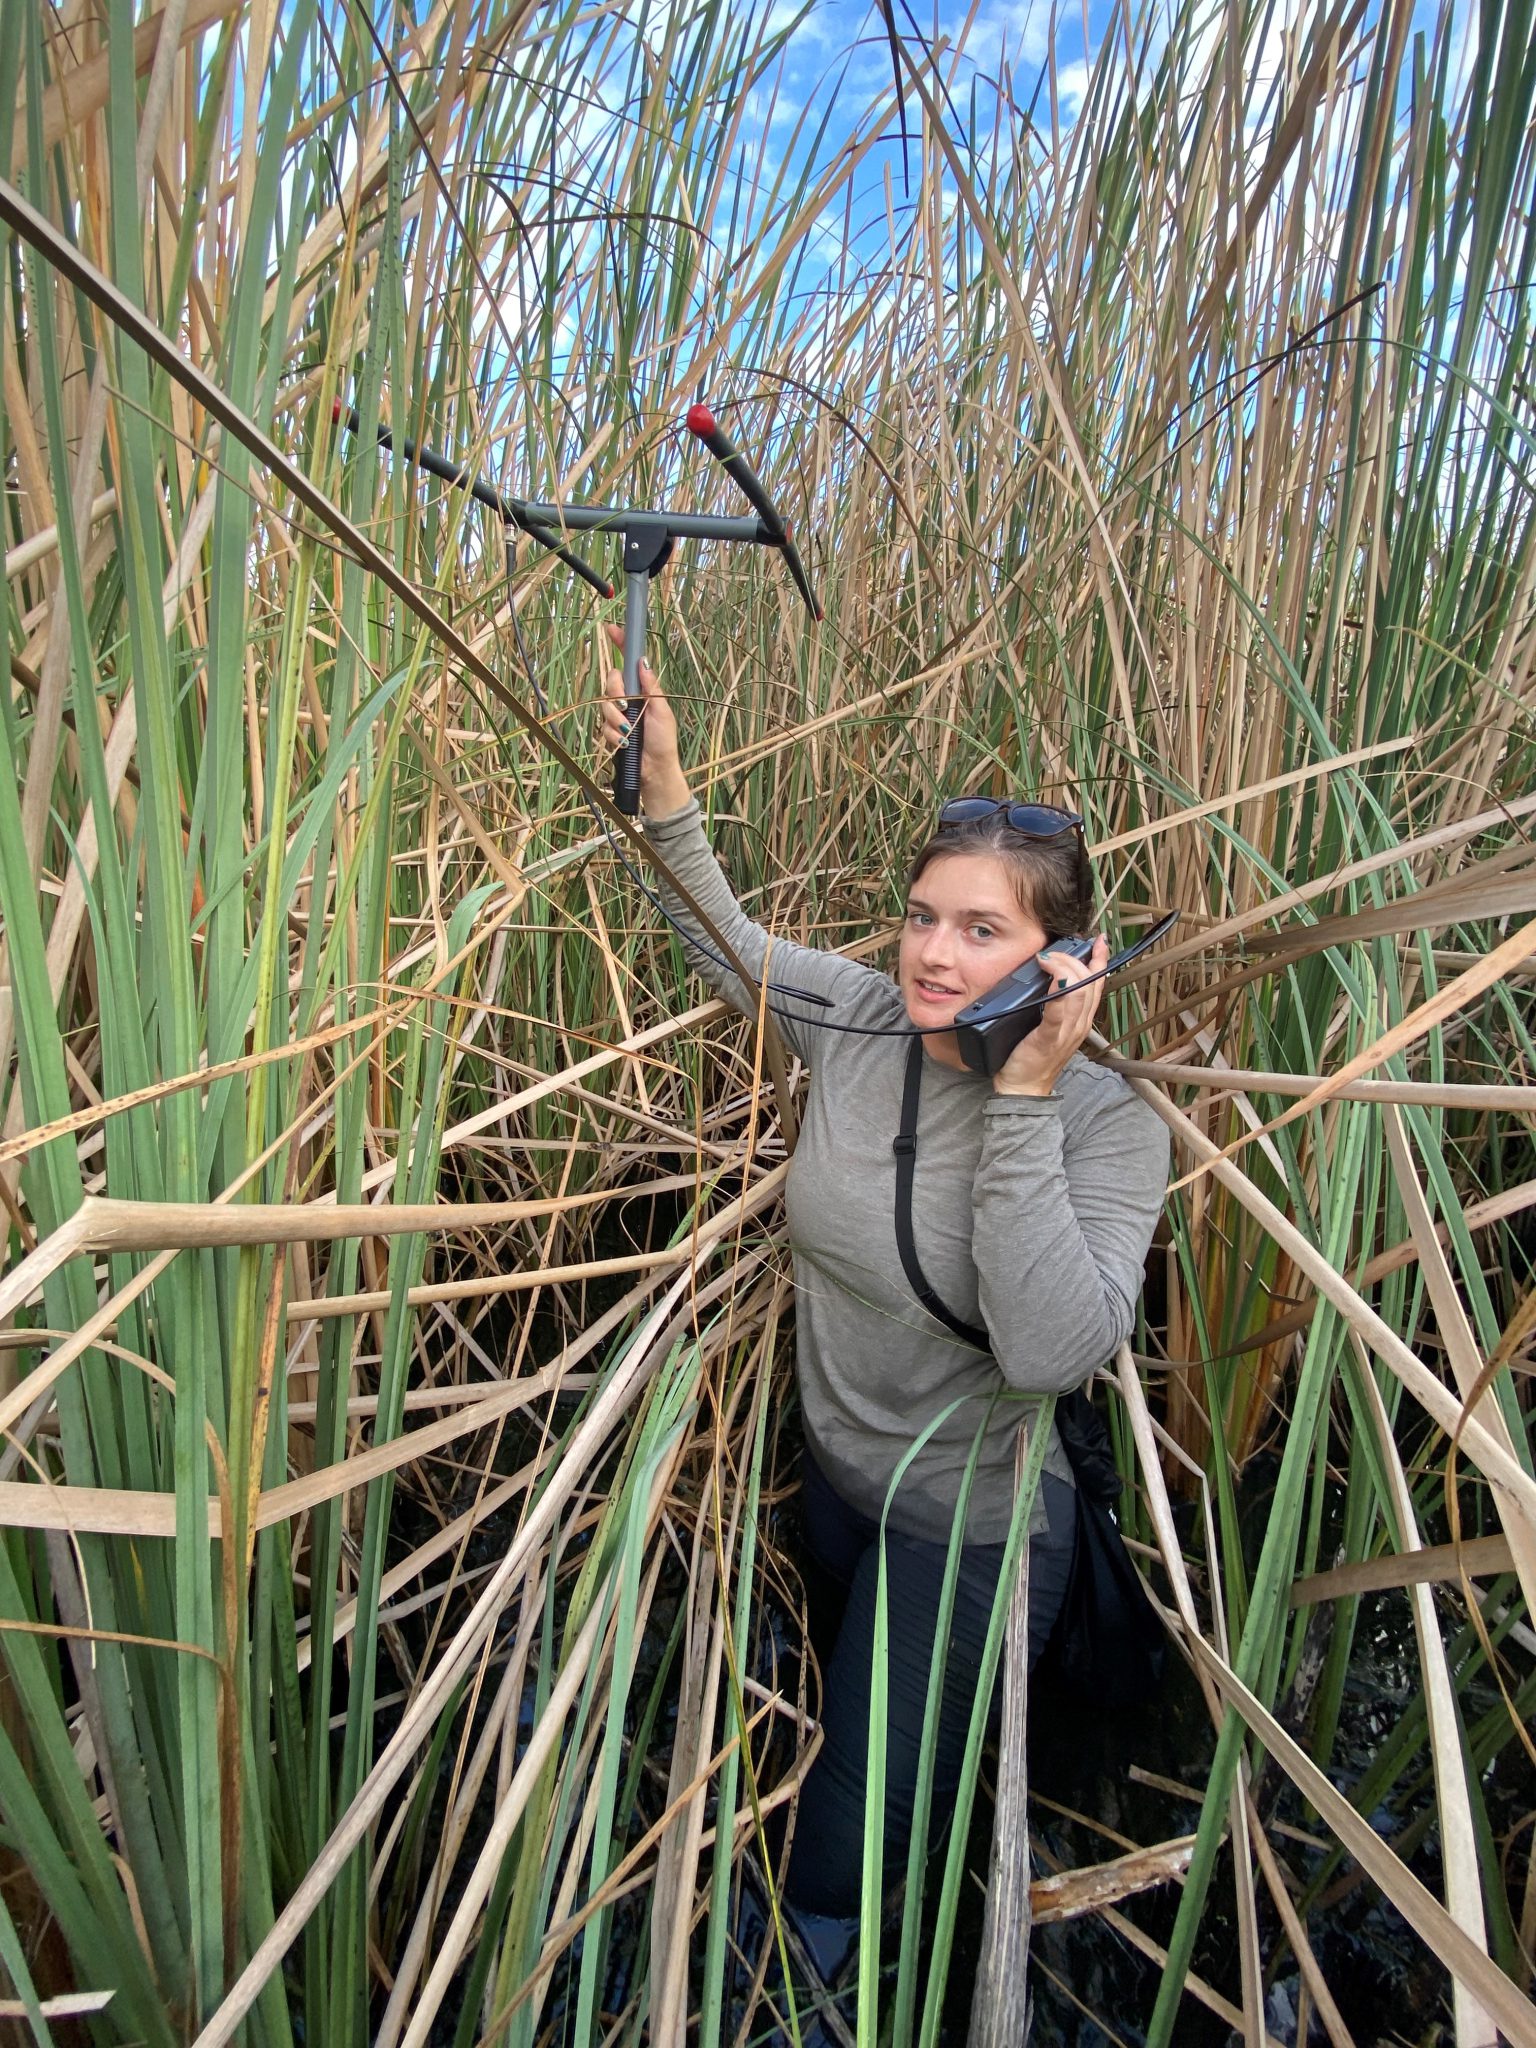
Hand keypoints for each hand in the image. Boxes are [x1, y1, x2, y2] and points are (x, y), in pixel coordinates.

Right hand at [599, 623, 690, 815]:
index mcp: (642, 689)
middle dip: (616, 694)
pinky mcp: (611, 731)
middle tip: (627, 707)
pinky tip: (625, 744)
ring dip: (617, 720)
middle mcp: (628, 698)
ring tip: (630, 732)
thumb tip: (643, 661)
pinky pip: (604, 726)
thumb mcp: (662, 710)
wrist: (655, 770)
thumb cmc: (663, 741)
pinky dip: (614, 735)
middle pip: (610, 680)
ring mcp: (618, 714)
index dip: (620, 644)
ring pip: (604, 704)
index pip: (628, 662)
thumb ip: (651, 687)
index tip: (612, 628)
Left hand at [992, 936, 1109, 1097]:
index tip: (1099, 941)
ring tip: (1048, 959)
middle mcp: (1079, 1025)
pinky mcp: (1048, 1038)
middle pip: (1089, 984)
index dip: (1099, 960)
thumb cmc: (1032, 1058)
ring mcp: (1066, 1032)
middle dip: (1075, 960)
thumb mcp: (1050, 1027)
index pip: (1097, 984)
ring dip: (1064, 968)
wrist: (1023, 1088)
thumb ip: (1055, 1005)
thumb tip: (1049, 979)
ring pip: (1079, 992)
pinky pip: (1059, 1011)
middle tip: (1056, 952)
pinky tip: (1053, 977)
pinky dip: (1059, 991)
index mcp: (1081, 1020)